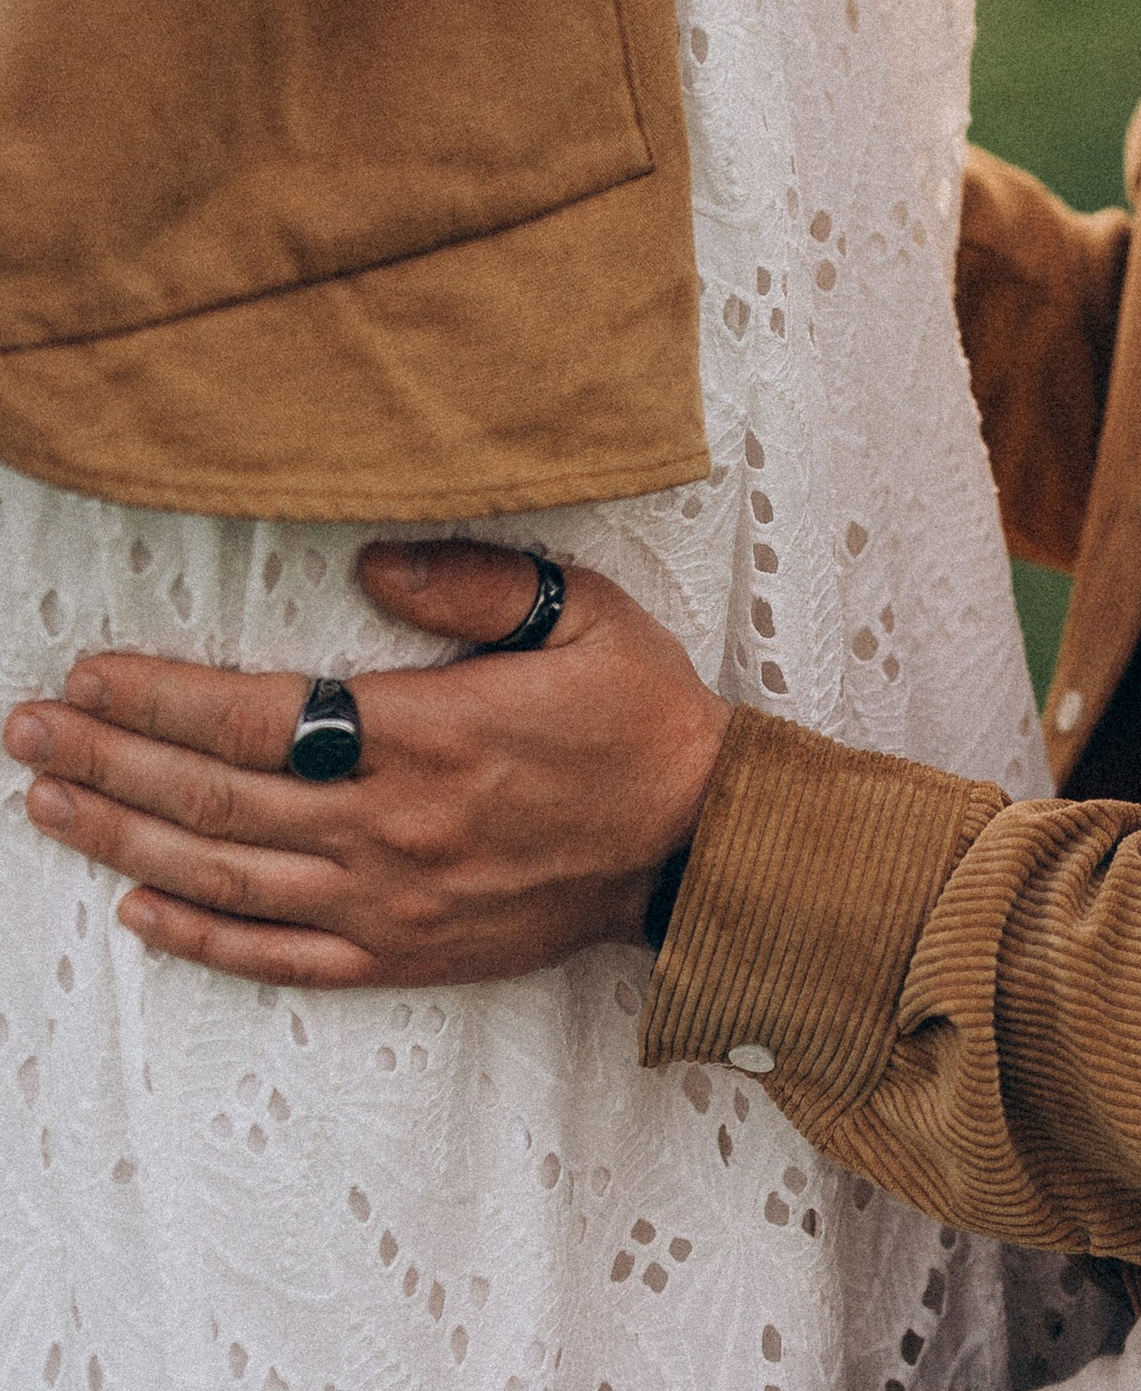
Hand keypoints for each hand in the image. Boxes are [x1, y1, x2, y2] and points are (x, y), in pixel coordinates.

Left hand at [0, 543, 729, 991]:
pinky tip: (137, 907)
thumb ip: (474, 583)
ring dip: (123, 837)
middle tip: (31, 732)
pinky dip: (197, 935)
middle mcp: (388, 825)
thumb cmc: (641, 716)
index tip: (94, 672)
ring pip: (223, 875)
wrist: (695, 841)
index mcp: (426, 734)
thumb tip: (371, 564)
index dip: (162, 696)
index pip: (256, 715)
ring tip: (50, 802)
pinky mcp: (402, 955)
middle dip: (109, 758)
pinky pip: (277, 955)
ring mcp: (388, 902)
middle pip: (214, 796)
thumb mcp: (583, 612)